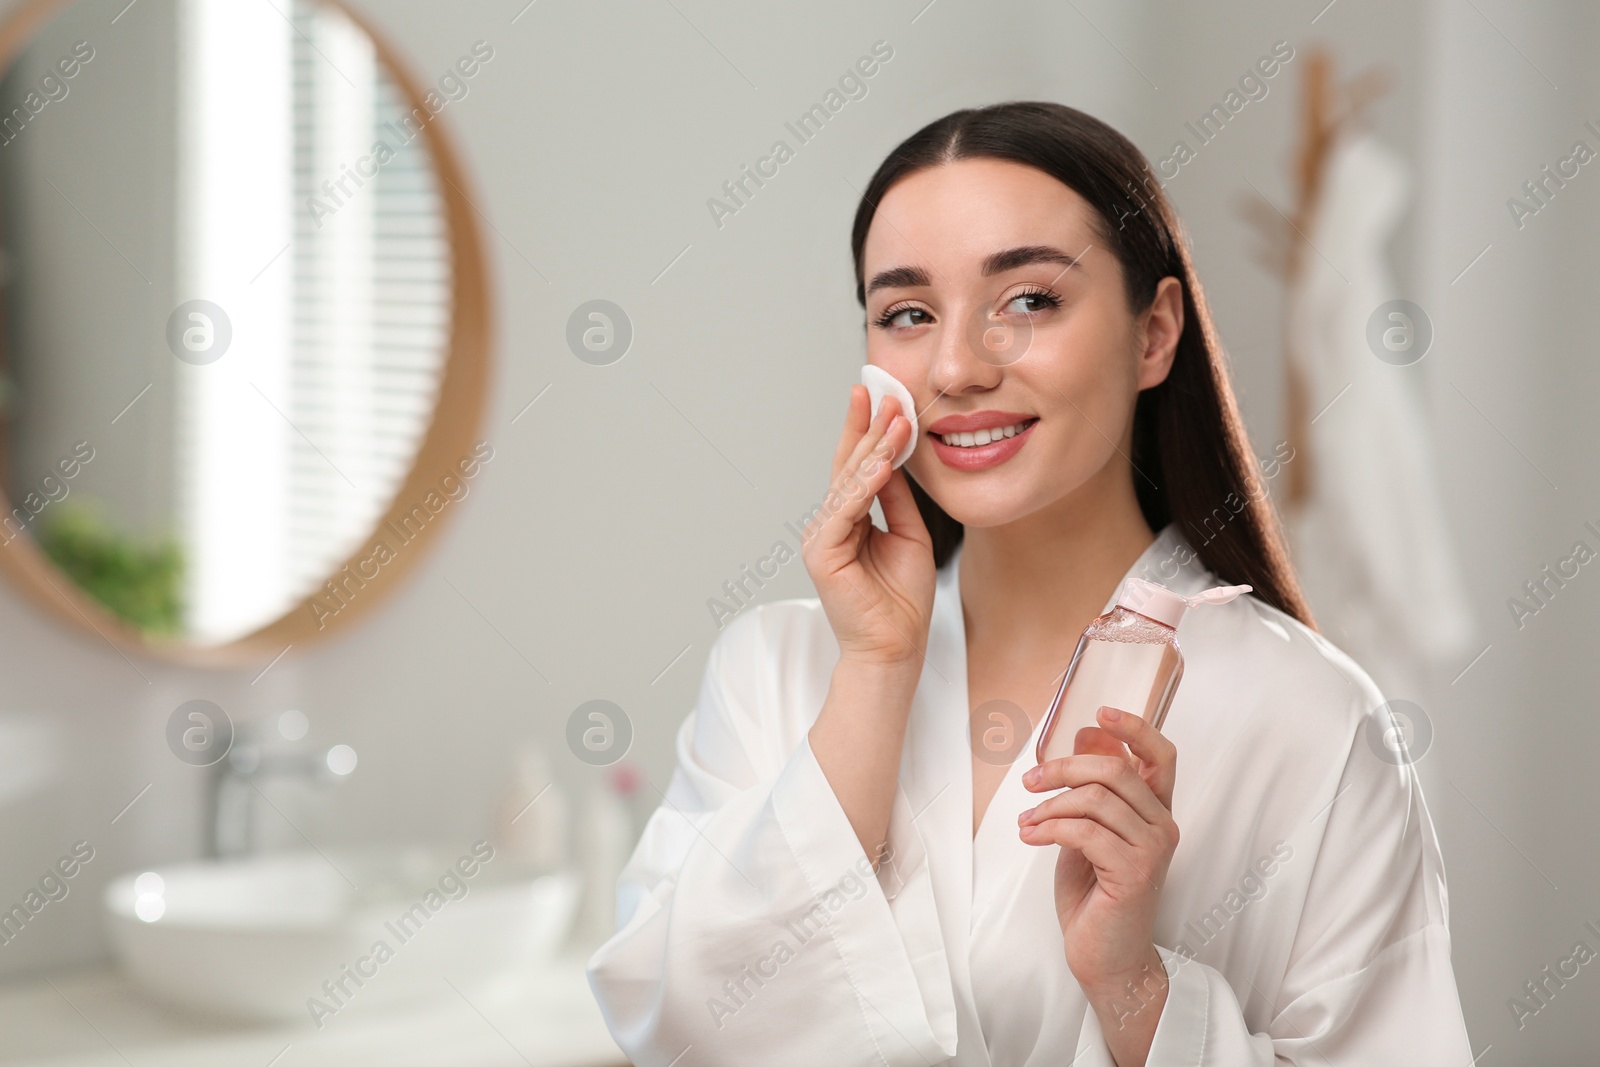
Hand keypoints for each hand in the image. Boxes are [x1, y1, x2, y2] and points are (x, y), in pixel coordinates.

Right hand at [801, 385, 933, 667]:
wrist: (896, 647)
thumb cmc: (902, 599)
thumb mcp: (909, 535)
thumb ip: (898, 499)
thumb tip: (896, 459)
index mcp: (848, 520)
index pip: (855, 467)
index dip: (867, 432)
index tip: (880, 397)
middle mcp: (829, 524)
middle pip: (848, 467)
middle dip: (868, 428)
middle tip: (884, 393)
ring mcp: (822, 538)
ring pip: (847, 483)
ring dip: (872, 448)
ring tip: (893, 419)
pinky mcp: (822, 554)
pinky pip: (845, 511)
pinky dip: (864, 485)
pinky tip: (882, 464)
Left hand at [1019, 706, 1178, 1006]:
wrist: (1105, 956)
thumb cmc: (1095, 895)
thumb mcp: (1089, 832)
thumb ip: (1091, 792)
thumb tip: (1084, 739)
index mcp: (1156, 811)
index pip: (1161, 755)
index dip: (1134, 727)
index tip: (1099, 712)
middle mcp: (1163, 825)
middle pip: (1115, 770)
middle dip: (1063, 768)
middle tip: (1029, 782)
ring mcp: (1153, 849)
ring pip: (1096, 799)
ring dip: (1049, 804)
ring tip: (1026, 821)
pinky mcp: (1134, 871)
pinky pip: (1084, 831)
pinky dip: (1048, 827)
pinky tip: (1030, 835)